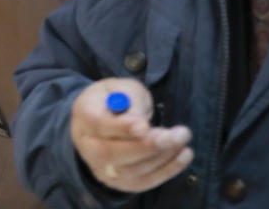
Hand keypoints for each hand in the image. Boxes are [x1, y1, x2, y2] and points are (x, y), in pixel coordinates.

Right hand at [71, 78, 192, 192]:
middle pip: (112, 153)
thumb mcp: (121, 87)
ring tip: (182, 138)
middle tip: (176, 134)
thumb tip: (141, 121)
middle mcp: (87, 146)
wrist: (102, 118)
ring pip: (130, 170)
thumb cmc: (114, 98)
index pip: (98, 125)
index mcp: (84, 115)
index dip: (121, 127)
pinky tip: (184, 155)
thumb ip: (130, 99)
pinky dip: (166, 170)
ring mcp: (101, 168)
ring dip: (161, 156)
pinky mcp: (119, 181)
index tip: (145, 125)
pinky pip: (143, 182)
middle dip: (147, 146)